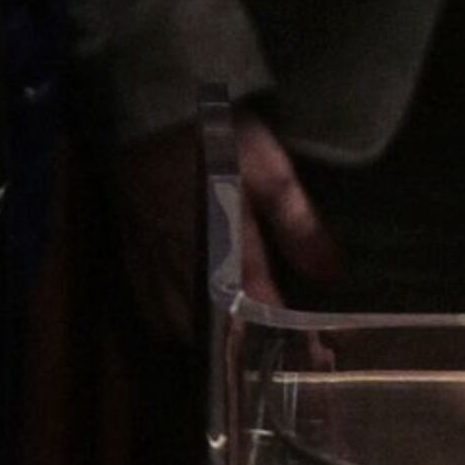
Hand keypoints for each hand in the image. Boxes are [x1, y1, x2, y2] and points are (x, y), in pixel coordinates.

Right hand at [107, 108, 336, 341]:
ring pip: (182, 327)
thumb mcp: (269, 170)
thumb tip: (332, 275)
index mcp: (226, 250)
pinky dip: (177, 323)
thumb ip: (298, 225)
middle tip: (283, 352)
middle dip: (251, 348)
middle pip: (218, 332)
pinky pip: (152, 309)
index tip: (319, 355)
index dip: (291, 337)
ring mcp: (154, 268)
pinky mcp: (132, 258)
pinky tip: (196, 317)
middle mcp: (187, 270)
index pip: (262, 311)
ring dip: (213, 340)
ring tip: (244, 343)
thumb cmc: (217, 134)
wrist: (149, 108)